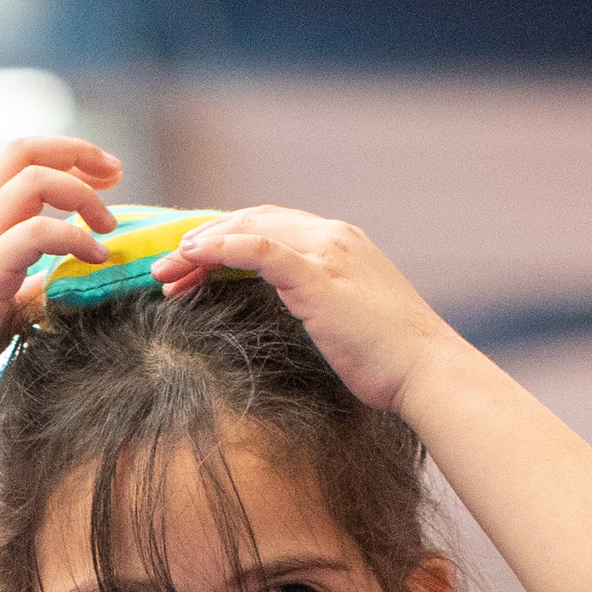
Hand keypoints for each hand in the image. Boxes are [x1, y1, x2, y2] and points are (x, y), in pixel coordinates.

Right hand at [0, 139, 121, 396]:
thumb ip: (26, 288)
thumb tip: (58, 284)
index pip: (21, 163)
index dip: (68, 159)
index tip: (105, 181)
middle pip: (24, 152)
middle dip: (78, 152)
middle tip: (116, 175)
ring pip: (34, 180)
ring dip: (83, 195)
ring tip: (108, 229)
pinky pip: (38, 232)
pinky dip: (76, 239)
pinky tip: (95, 260)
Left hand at [155, 206, 460, 415]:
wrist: (424, 370)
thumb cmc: (387, 358)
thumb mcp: (345, 318)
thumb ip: (313, 302)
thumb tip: (284, 313)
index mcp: (340, 243)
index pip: (269, 226)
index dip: (225, 239)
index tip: (190, 264)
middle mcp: (333, 237)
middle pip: (252, 221)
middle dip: (203, 240)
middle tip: (166, 268)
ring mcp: (327, 252)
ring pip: (248, 229)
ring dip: (201, 246)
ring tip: (167, 271)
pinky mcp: (318, 276)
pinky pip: (258, 248)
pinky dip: (221, 247)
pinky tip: (192, 257)